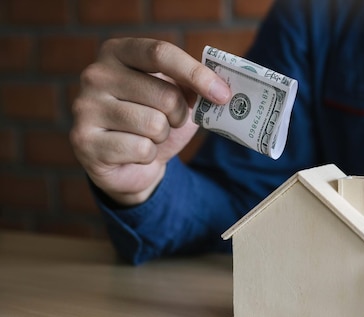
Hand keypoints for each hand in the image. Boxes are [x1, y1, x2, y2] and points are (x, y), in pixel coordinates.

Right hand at [70, 38, 231, 205]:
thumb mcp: (176, 96)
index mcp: (118, 52)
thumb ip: (192, 84)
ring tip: (148, 136)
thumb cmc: (155, 120)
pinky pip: (141, 149)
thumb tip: (219, 89)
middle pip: (164, 94)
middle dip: (178, 115)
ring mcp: (85, 108)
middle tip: (169, 121)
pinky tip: (133, 152)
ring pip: (154, 124)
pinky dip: (148, 155)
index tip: (223, 95)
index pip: (161, 53)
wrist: (130, 163)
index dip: (196, 74)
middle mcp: (95, 75)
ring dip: (162, 136)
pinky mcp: (85, 142)